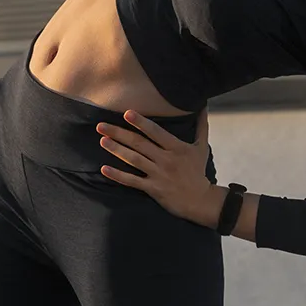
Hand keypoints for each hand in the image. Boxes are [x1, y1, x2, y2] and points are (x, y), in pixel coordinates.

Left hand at [96, 110, 222, 226]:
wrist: (201, 201)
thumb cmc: (199, 171)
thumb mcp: (202, 147)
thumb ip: (201, 126)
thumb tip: (204, 105)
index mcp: (176, 147)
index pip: (156, 132)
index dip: (141, 122)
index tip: (127, 113)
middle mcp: (166, 159)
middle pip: (139, 144)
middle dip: (119, 133)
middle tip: (101, 125)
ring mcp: (158, 175)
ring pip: (134, 160)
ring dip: (116, 150)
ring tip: (102, 141)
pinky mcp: (153, 189)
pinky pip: (132, 181)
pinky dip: (118, 175)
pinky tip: (104, 168)